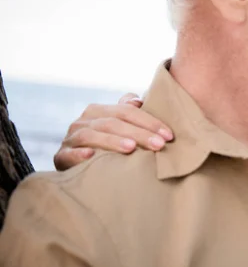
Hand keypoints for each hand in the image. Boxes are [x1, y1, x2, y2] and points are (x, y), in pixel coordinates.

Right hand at [53, 93, 172, 170]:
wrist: (76, 165)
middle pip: (113, 123)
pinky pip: (68, 154)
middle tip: (159, 145)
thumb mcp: (119, 126)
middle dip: (139, 133)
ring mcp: (70, 138)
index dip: (149, 121)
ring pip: (91, 135)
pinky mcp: (60, 157)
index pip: (127, 111)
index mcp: (99, 111)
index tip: (169, 135)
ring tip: (131, 148)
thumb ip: (129, 111)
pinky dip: (79, 154)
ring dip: (112, 141)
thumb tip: (138, 101)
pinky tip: (91, 156)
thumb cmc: (107, 144)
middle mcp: (83, 121)